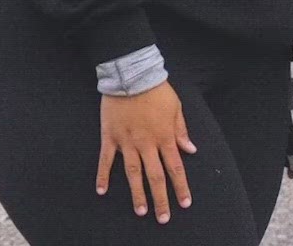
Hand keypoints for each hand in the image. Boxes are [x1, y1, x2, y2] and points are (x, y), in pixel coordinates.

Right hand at [96, 82, 194, 223]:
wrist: (132, 76)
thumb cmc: (157, 91)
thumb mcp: (176, 108)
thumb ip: (182, 131)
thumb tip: (190, 150)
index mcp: (165, 137)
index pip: (175, 167)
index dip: (181, 186)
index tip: (184, 203)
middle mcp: (147, 144)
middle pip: (155, 176)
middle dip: (160, 198)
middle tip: (163, 217)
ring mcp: (127, 142)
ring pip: (133, 173)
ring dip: (137, 193)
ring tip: (140, 211)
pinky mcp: (110, 138)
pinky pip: (106, 160)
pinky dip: (103, 176)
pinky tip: (102, 191)